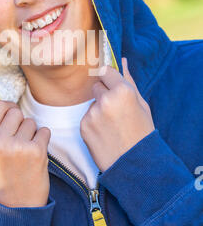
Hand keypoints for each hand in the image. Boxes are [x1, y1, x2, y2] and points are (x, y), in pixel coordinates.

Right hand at [0, 100, 50, 207]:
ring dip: (31, 133)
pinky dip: (42, 140)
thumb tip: (5, 104)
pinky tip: (35, 155)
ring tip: (24, 152)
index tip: (11, 117)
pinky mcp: (37, 152)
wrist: (16, 208)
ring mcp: (17, 147)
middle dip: (20, 122)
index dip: (7, 108)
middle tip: (18, 141)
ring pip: (31, 121)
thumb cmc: (1, 177)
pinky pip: (44, 131)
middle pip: (16, 112)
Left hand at [80, 57, 154, 171]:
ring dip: (98, 110)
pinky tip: (104, 134)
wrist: (135, 164)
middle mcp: (106, 100)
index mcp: (123, 91)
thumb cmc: (142, 132)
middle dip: (103, 94)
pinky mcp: (83, 126)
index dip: (109, 79)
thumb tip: (122, 60)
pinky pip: (86, 117)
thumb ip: (129, 80)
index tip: (112, 86)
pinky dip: (92, 123)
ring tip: (111, 126)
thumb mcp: (142, 104)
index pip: (105, 70)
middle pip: (96, 85)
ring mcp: (92, 113)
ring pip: (91, 103)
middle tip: (115, 111)